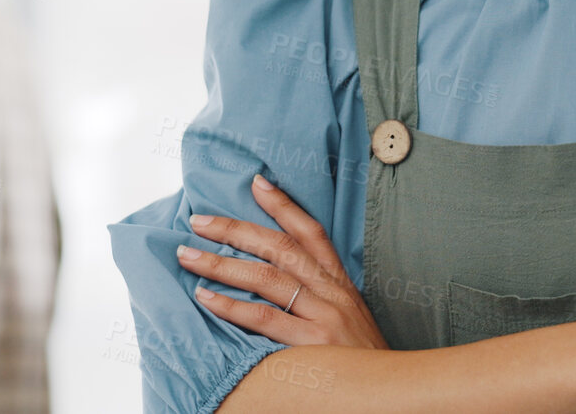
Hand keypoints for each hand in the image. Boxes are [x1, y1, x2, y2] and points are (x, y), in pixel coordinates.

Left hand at [176, 173, 389, 349]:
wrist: (387, 392)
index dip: (283, 205)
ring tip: (188, 256)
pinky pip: (264, 318)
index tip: (256, 183)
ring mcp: (324, 316)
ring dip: (222, 264)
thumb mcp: (349, 318)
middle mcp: (333, 292)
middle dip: (235, 230)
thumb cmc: (361, 360)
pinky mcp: (313, 345)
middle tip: (198, 222)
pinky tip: (206, 298)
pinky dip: (231, 306)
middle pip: (279, 248)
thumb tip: (279, 280)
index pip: (311, 232)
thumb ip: (320, 297)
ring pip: (266, 278)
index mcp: (341, 283)